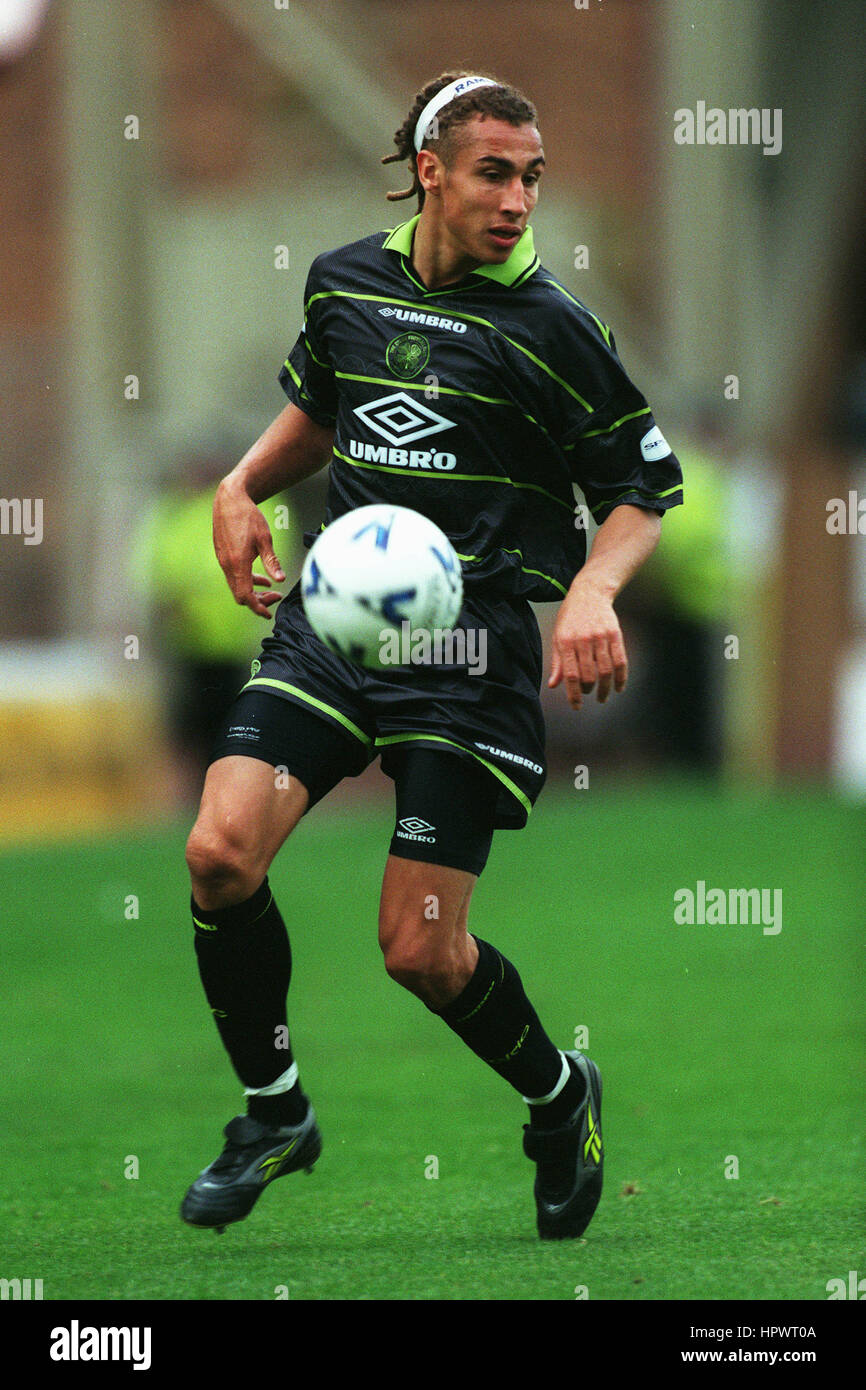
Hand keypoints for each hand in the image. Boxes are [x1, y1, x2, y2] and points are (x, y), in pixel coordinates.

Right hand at [213, 479, 285, 618]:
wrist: (228, 500)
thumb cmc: (248, 516)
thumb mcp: (264, 539)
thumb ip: (272, 561)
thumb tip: (280, 580)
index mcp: (237, 563)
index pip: (245, 596)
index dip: (258, 607)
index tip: (269, 613)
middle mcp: (227, 565)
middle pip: (240, 595)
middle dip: (258, 601)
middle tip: (275, 597)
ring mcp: (223, 561)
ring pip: (237, 586)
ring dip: (253, 591)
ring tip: (271, 590)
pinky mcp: (223, 556)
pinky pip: (234, 576)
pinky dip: (247, 581)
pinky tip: (262, 578)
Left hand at [548, 575, 627, 709]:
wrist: (590, 592)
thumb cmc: (570, 617)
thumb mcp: (558, 636)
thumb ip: (557, 662)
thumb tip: (553, 685)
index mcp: (566, 642)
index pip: (571, 675)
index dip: (574, 694)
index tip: (576, 706)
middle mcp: (583, 640)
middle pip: (589, 675)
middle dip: (588, 690)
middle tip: (587, 693)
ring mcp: (601, 637)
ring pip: (605, 671)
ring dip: (604, 689)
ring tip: (602, 697)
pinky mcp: (615, 634)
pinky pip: (620, 661)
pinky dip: (621, 678)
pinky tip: (618, 688)